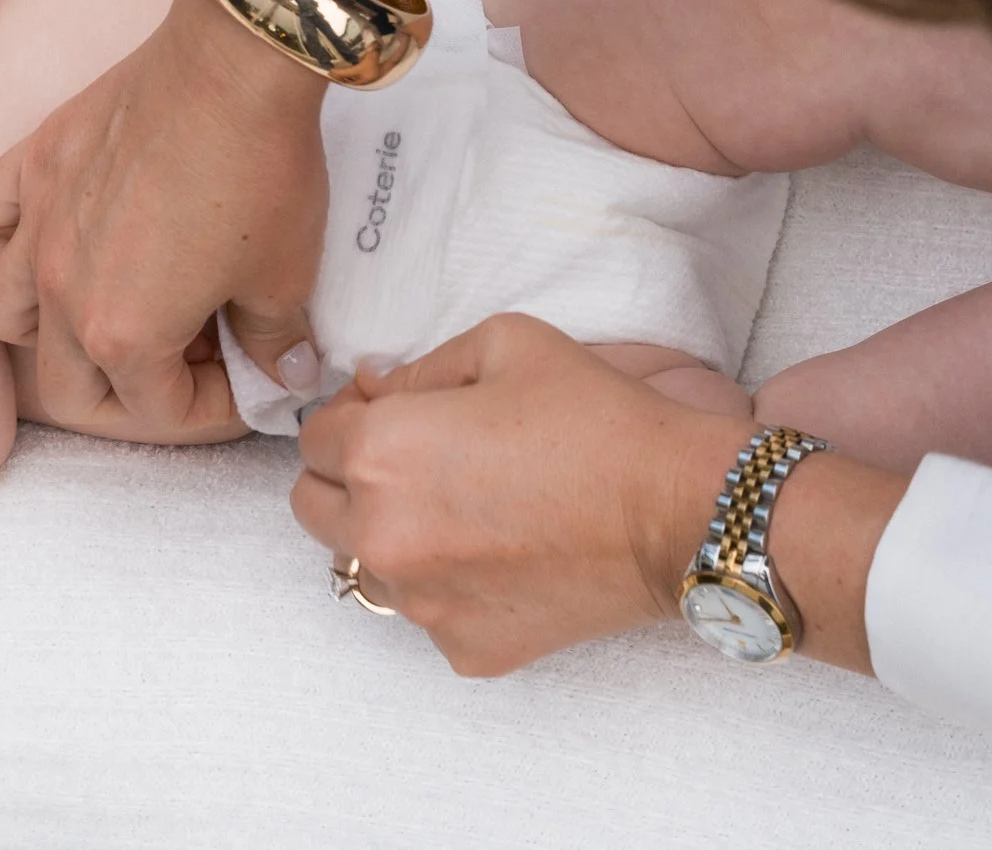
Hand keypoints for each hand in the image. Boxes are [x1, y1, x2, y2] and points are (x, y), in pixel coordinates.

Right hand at [0, 0, 327, 437]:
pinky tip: (60, 228)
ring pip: (2, 313)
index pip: (156, 413)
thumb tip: (286, 374)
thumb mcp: (288, 275)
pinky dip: (12, 232)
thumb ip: (275, 341)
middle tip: (184, 370)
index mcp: (123, 335)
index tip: (248, 385)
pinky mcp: (36, 164)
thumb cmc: (262, 170)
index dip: (213, 411)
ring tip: (108, 311)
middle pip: (67, 390)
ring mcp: (38, 225)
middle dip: (127, 399)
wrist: (235, 63)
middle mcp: (62, 290)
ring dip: (47, 332)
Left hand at [292, 313, 754, 676]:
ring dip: (389, 538)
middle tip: (412, 465)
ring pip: (361, 568)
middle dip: (346, 480)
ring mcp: (421, 604)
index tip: (393, 415)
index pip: (312, 438)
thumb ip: (419, 367)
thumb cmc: (596, 418)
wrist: (678, 510)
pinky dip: (446, 588)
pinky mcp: (464, 649)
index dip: (352, 419)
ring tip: (460, 513)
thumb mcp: (503, 343)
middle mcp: (383, 536)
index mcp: (381, 452)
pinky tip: (500, 557)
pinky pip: (425, 614)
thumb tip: (373, 388)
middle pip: (312, 508)